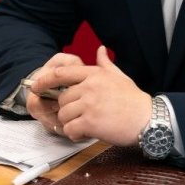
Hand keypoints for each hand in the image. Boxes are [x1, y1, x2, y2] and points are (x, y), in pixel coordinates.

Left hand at [32, 46, 151, 145]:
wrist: (148, 119)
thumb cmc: (133, 99)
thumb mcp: (119, 76)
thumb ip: (105, 64)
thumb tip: (100, 49)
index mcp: (94, 74)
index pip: (62, 73)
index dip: (45, 80)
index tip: (37, 86)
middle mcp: (89, 87)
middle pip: (62, 99)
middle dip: (66, 110)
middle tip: (77, 117)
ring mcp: (89, 104)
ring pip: (64, 115)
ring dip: (70, 123)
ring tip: (82, 126)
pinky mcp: (90, 122)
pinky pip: (70, 129)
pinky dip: (74, 135)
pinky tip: (84, 134)